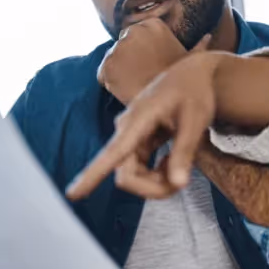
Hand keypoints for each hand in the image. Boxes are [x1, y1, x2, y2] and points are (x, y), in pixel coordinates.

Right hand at [69, 50, 223, 199]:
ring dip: (157, 181)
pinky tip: (173, 162)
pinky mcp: (136, 141)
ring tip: (182, 167)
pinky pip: (139, 169)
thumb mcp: (196, 121)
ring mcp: (129, 136)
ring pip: (133, 175)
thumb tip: (178, 185)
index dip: (91, 176)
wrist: (193, 74)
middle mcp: (126, 129)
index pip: (112, 153)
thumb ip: (185, 153)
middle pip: (126, 176)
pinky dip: (157, 174)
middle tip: (183, 181)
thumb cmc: (195, 92)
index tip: (72, 194)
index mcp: (138, 120)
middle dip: (153, 187)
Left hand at [98, 17, 210, 104]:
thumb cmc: (182, 80)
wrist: (170, 100)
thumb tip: (208, 36)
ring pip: (111, 59)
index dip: (140, 52)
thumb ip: (198, 46)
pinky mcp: (107, 65)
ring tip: (135, 84)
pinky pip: (103, 74)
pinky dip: (109, 82)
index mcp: (152, 24)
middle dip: (127, 59)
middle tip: (140, 75)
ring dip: (118, 70)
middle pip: (121, 45)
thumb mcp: (193, 59)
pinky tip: (126, 89)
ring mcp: (118, 47)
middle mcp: (132, 31)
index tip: (148, 64)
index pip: (135, 34)